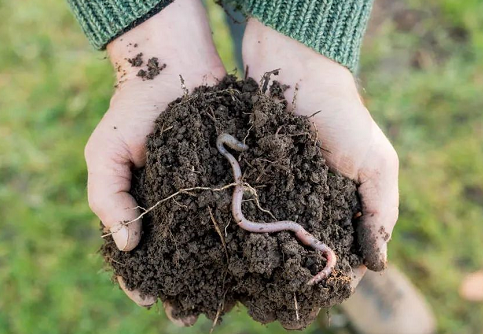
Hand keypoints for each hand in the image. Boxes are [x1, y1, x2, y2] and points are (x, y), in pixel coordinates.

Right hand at [84, 0, 224, 324]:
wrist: (174, 68)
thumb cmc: (133, 112)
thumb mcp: (104, 153)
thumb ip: (109, 198)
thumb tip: (127, 244)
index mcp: (143, 206)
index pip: (138, 255)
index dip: (141, 280)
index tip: (151, 300)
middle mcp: (177, 207)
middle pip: (179, 258)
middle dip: (185, 287)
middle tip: (192, 313)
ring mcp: (207, 194)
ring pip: (212, 243)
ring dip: (218, 273)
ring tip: (225, 298)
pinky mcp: (232, 178)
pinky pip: (238, 211)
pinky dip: (244, 236)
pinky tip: (253, 256)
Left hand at [242, 19, 398, 328]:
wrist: (295, 70)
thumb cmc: (342, 116)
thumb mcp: (376, 163)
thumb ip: (380, 211)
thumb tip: (378, 265)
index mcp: (341, 202)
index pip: (338, 250)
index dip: (331, 275)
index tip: (315, 298)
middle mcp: (308, 200)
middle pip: (301, 247)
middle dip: (291, 271)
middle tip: (274, 298)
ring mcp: (277, 188)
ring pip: (271, 233)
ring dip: (264, 255)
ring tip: (249, 281)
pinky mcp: (251, 174)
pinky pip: (246, 206)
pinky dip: (243, 226)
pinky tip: (232, 246)